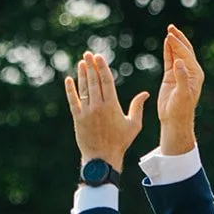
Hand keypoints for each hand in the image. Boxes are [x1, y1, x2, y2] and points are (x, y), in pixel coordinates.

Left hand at [64, 51, 148, 171]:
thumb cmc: (120, 142)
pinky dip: (70, 90)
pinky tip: (69, 79)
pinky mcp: (77, 118)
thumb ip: (138, 107)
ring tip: (81, 62)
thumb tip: (145, 93)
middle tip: (88, 54)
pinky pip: (73, 101)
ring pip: (83, 88)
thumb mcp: (134, 125)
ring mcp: (86, 112)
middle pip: (94, 81)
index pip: (106, 81)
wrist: (102, 159)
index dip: (101, 67)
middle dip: (91, 66)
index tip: (98, 57)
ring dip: (82, 74)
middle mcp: (98, 106)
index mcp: (112, 105)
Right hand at [157, 24, 203, 154]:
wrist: (174, 119)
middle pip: (184, 50)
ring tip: (169, 31)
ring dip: (173, 42)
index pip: (186, 55)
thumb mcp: (183, 94)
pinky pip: (169, 60)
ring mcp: (180, 73)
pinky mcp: (171, 76)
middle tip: (171, 27)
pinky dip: (168, 51)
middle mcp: (189, 71)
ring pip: (176, 53)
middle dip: (178, 38)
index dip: (178, 45)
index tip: (169, 36)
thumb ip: (182, 77)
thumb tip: (179, 62)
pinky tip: (165, 42)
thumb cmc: (181, 109)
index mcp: (195, 74)